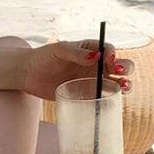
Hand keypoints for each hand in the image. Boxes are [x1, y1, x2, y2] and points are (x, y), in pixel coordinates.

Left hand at [20, 40, 134, 99]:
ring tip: (124, 88)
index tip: (109, 60)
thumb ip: (76, 53)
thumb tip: (96, 56)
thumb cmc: (44, 57)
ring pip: (115, 83)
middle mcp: (96, 65)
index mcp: (91, 50)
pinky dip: (110, 102)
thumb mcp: (59, 50)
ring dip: (124, 85)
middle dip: (125, 69)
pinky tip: (111, 104)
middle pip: (119, 66)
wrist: (28, 74)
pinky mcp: (86, 95)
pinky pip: (102, 99)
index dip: (113, 55)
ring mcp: (92, 81)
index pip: (109, 50)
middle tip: (120, 72)